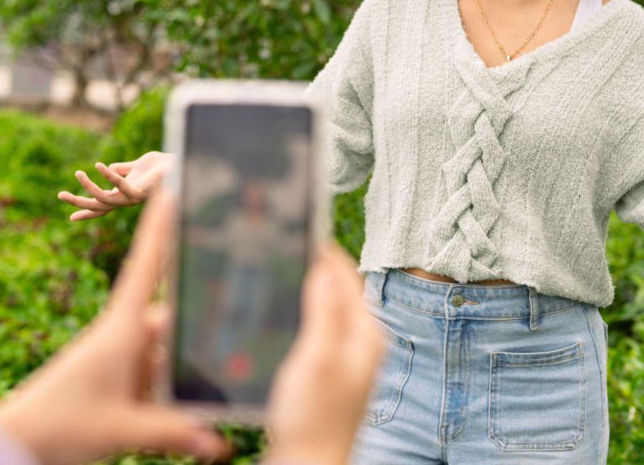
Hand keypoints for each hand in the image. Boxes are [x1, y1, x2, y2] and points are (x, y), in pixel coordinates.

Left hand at [0, 193, 228, 464]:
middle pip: (172, 318)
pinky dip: (176, 390)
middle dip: (201, 323)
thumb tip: (218, 444)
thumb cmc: (58, 427)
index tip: (170, 191)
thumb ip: (171, 433)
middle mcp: (124, 337)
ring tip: (222, 383)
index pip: (145, 268)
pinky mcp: (122, 381)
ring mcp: (123, 359)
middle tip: (241, 324)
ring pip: (170, 351)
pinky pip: (159, 375)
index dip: (159, 229)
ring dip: (189, 367)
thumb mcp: (120, 430)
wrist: (19, 441)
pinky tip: (198, 419)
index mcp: (120, 330)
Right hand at [58, 151, 173, 221]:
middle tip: (59, 194)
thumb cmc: (160, 166)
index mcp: (124, 196)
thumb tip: (109, 168)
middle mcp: (127, 201)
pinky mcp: (142, 191)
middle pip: (97, 207)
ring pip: (104, 200)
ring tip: (77, 173)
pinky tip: (99, 165)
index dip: (87, 212)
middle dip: (78, 203)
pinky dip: (109, 176)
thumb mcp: (136, 167)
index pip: (102, 207)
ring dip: (89, 188)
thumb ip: (123, 169)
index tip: (70, 218)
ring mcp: (133, 198)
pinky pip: (121, 186)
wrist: (179, 164)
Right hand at [265, 246, 384, 464]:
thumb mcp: (317, 357)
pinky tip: (278, 311)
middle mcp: (360, 344)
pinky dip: (299, 311)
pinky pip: (314, 327)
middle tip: (284, 241)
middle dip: (314, 264)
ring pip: (325, 307)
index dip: (323, 249)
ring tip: (278, 266)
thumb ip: (324, 310)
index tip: (299, 224)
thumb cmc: (313, 419)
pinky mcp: (325, 373)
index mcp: (365, 334)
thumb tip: (323, 266)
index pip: (347, 275)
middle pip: (337, 289)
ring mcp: (343, 359)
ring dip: (305, 287)